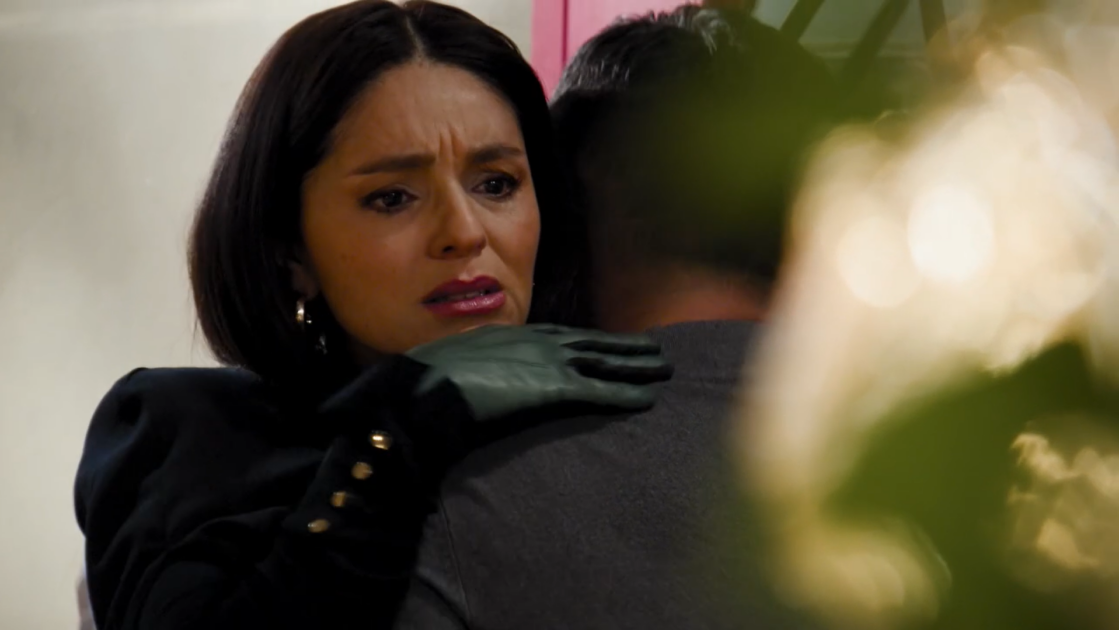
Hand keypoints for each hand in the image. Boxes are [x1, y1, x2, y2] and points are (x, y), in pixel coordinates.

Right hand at [406, 324, 672, 421]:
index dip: (588, 339)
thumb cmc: (426, 384)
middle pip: (591, 343)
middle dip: (624, 346)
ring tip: (665, 368)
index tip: (607, 342)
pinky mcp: (554, 389)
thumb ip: (474, 371)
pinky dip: (626, 394)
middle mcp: (535, 343)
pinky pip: (600, 391)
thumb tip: (472, 382)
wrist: (422, 392)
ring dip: (637, 366)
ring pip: (604, 362)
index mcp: (510, 335)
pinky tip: (648, 400)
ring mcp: (547, 364)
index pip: (560, 335)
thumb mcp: (452, 367)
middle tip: (654, 348)